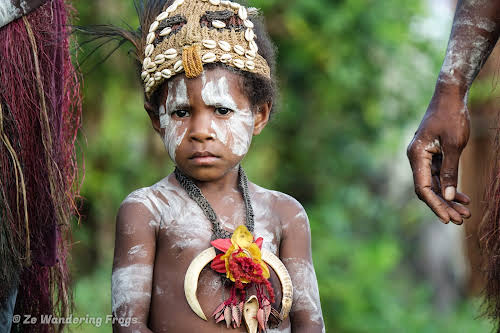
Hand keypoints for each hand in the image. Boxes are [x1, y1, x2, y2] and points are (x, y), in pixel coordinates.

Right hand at [407, 89, 470, 223]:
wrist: (450, 95)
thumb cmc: (451, 116)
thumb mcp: (454, 145)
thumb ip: (450, 171)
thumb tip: (447, 195)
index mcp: (416, 155)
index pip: (422, 187)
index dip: (435, 204)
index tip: (448, 218)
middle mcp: (417, 158)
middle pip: (428, 189)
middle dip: (444, 205)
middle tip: (461, 219)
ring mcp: (424, 157)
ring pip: (434, 184)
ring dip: (448, 198)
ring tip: (465, 212)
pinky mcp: (433, 155)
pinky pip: (439, 176)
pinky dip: (450, 186)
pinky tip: (463, 197)